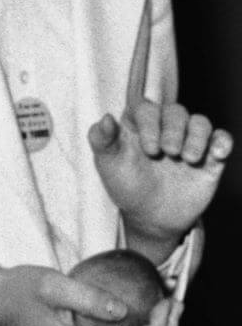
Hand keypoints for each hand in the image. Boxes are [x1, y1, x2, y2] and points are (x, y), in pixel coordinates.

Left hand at [90, 100, 232, 262]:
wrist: (151, 217)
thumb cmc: (126, 185)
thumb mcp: (108, 164)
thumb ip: (102, 140)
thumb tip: (106, 117)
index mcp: (139, 125)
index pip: (146, 108)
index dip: (149, 122)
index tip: (148, 149)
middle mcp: (165, 128)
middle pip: (175, 112)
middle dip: (173, 130)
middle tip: (169, 152)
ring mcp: (188, 141)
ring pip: (199, 122)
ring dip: (197, 136)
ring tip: (188, 158)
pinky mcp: (209, 158)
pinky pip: (221, 140)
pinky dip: (223, 141)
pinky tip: (218, 152)